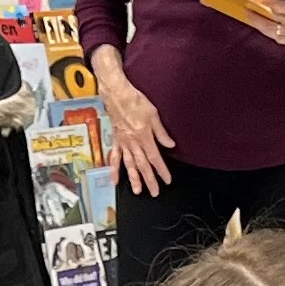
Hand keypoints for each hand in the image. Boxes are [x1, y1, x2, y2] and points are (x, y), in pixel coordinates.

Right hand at [99, 68, 175, 195]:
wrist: (116, 92)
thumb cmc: (134, 100)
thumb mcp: (153, 114)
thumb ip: (161, 132)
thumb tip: (170, 144)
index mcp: (143, 136)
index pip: (155, 158)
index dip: (161, 170)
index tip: (167, 180)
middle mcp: (133, 142)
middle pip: (142, 165)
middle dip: (149, 180)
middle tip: (154, 193)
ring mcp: (123, 142)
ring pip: (129, 164)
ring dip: (133, 178)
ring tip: (137, 191)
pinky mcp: (115, 140)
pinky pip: (114, 157)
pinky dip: (114, 169)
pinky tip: (115, 180)